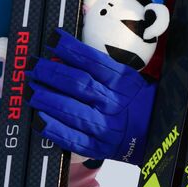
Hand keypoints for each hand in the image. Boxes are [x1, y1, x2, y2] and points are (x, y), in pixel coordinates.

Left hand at [27, 28, 154, 164]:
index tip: (53, 39)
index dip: (70, 49)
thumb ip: (101, 67)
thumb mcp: (127, 77)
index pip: (92, 61)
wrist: (156, 133)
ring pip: (72, 110)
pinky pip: (72, 139)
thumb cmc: (137, 101)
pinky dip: (54, 129)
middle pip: (79, 83)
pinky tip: (39, 120)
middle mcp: (113, 102)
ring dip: (47, 98)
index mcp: (122, 81)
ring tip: (31, 90)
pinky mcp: (97, 147)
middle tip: (33, 66)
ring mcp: (105, 126)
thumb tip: (67, 52)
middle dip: (51, 72)